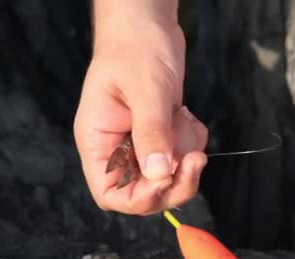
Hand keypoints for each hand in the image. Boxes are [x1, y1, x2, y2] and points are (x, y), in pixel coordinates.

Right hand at [73, 0, 207, 214]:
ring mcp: (143, 142)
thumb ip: (151, 133)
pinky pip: (184, 155)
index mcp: (98, 141)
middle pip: (147, 191)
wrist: (149, 24)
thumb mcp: (145, 90)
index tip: (166, 181)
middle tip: (196, 158)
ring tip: (182, 118)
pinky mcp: (164, 134)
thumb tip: (159, 175)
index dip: (140, 198)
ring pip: (171, 174)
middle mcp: (118, 148)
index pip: (111, 193)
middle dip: (176, 180)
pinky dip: (193, 140)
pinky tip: (186, 114)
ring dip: (186, 154)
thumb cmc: (136, 48)